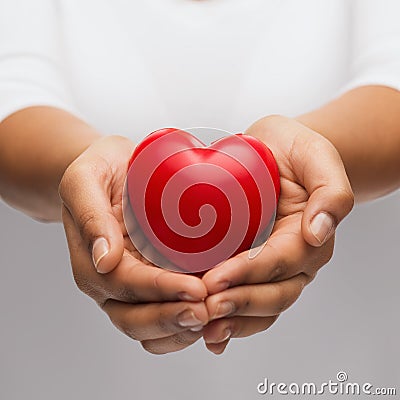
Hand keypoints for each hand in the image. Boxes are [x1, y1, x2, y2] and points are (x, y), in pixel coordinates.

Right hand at [59, 136, 207, 353]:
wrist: (115, 171)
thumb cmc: (100, 171)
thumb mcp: (85, 179)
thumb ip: (90, 215)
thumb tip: (105, 261)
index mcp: (91, 261)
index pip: (125, 285)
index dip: (160, 291)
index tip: (196, 289)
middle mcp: (111, 283)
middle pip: (135, 318)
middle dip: (172, 319)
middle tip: (209, 311)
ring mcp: (133, 288)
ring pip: (151, 327)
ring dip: (181, 329)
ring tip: (214, 316)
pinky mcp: (153, 284)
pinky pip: (167, 315)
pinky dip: (187, 324)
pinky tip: (213, 313)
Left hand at [201, 115, 353, 353]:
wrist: (276, 152)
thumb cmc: (295, 152)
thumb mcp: (316, 156)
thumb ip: (329, 191)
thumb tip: (320, 231)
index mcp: (308, 235)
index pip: (282, 261)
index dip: (250, 274)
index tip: (217, 280)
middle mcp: (293, 258)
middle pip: (273, 292)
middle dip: (239, 303)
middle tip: (205, 307)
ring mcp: (272, 266)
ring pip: (260, 306)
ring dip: (232, 321)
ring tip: (201, 327)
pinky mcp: (250, 266)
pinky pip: (246, 298)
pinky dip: (229, 320)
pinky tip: (206, 333)